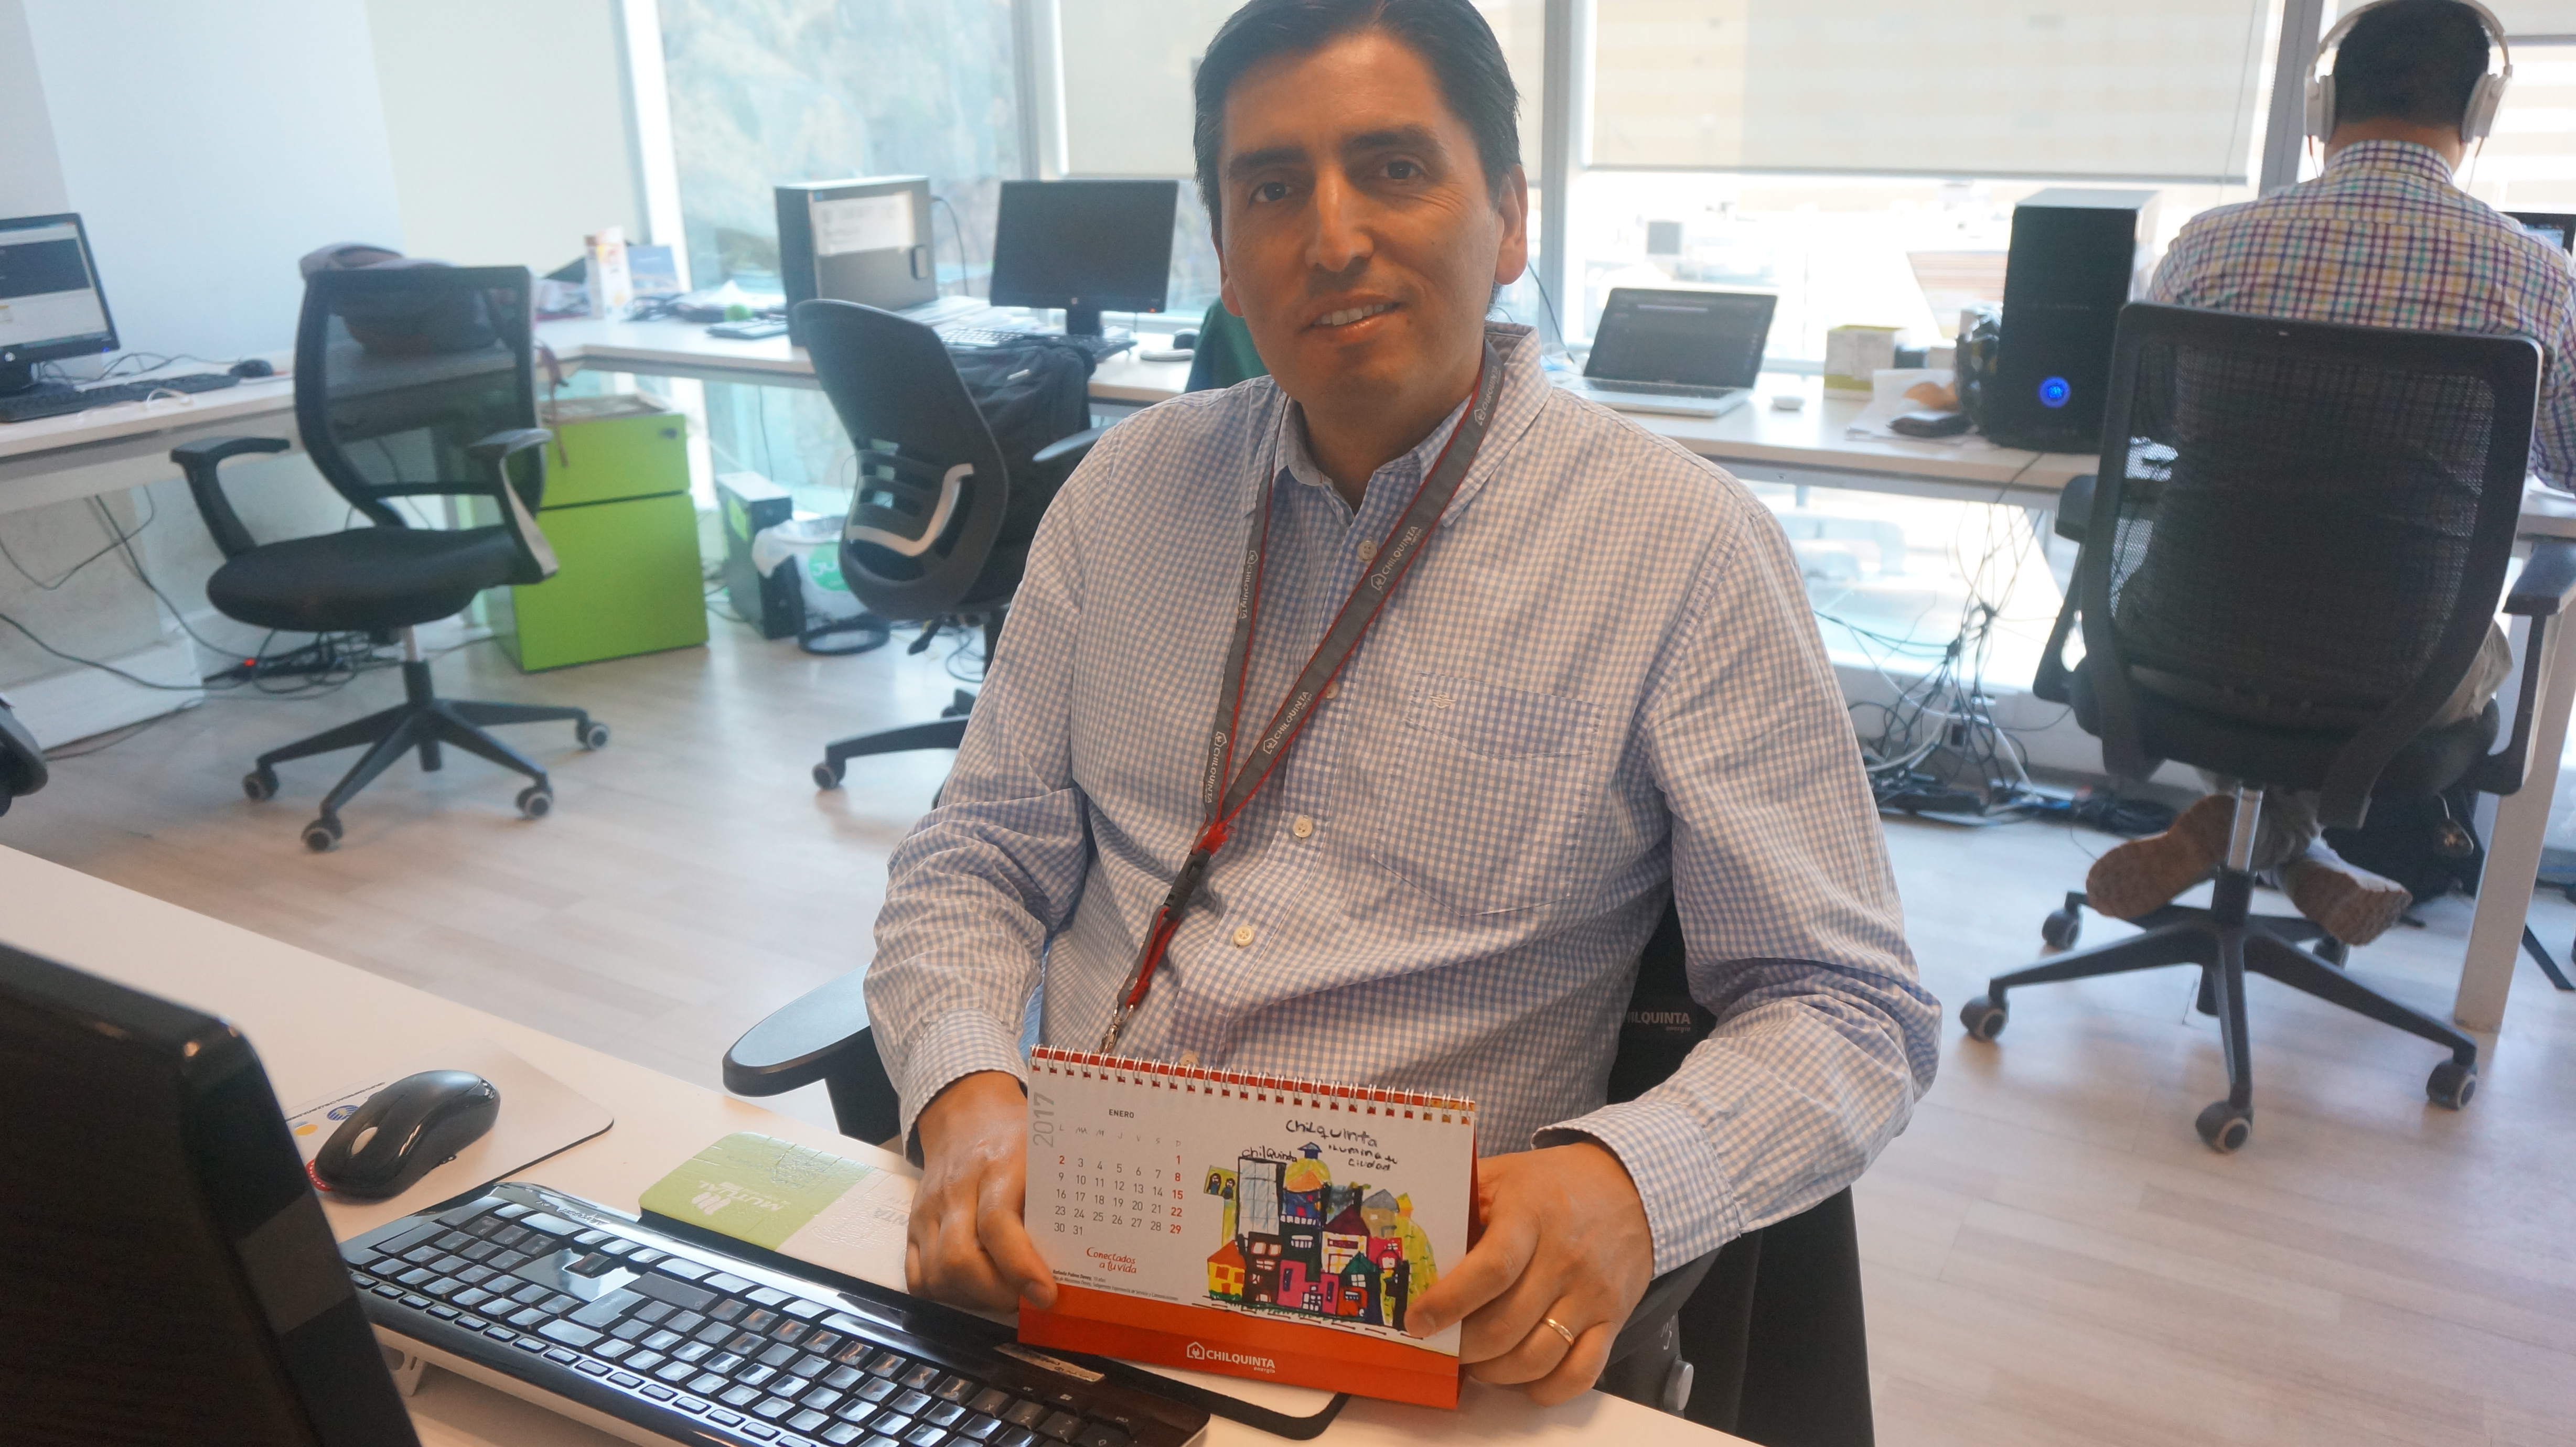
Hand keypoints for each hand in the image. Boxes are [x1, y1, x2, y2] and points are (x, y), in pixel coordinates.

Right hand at [906, 1070, 1058, 1311]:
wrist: (965, 1117)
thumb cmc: (1015, 1139)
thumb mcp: (1044, 1152)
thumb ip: (1060, 1196)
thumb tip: (1085, 1255)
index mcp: (996, 1165)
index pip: (997, 1223)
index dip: (1020, 1266)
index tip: (1046, 1294)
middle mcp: (955, 1189)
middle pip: (960, 1259)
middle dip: (997, 1294)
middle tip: (1028, 1299)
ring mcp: (928, 1209)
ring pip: (937, 1275)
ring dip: (974, 1298)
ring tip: (1004, 1295)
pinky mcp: (913, 1226)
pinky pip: (917, 1278)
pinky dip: (946, 1294)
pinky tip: (974, 1290)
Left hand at [1403, 1140, 1654, 1405]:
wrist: (1631, 1186)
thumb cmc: (1553, 1183)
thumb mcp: (1503, 1175)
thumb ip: (1460, 1201)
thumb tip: (1407, 1236)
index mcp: (1531, 1216)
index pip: (1491, 1269)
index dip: (1449, 1302)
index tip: (1418, 1321)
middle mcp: (1564, 1258)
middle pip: (1507, 1325)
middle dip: (1464, 1348)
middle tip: (1441, 1346)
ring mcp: (1592, 1293)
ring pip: (1538, 1356)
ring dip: (1496, 1372)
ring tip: (1476, 1363)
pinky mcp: (1614, 1318)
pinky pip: (1581, 1371)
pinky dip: (1546, 1388)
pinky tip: (1522, 1379)